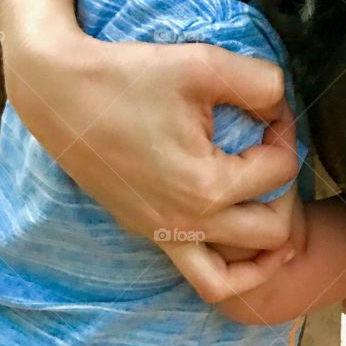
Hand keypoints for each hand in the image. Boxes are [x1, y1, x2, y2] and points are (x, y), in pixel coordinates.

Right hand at [7, 36, 301, 300]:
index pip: (282, 170)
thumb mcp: (203, 64)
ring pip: (234, 280)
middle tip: (273, 156)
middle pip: (274, 233)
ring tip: (275, 218)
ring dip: (265, 254)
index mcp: (206, 187)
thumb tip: (283, 103)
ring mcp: (164, 234)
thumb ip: (260, 83)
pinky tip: (239, 232)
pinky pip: (200, 274)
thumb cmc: (128, 77)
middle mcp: (187, 223)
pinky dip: (230, 267)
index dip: (287, 131)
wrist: (59, 94)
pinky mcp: (148, 232)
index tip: (271, 109)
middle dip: (287, 193)